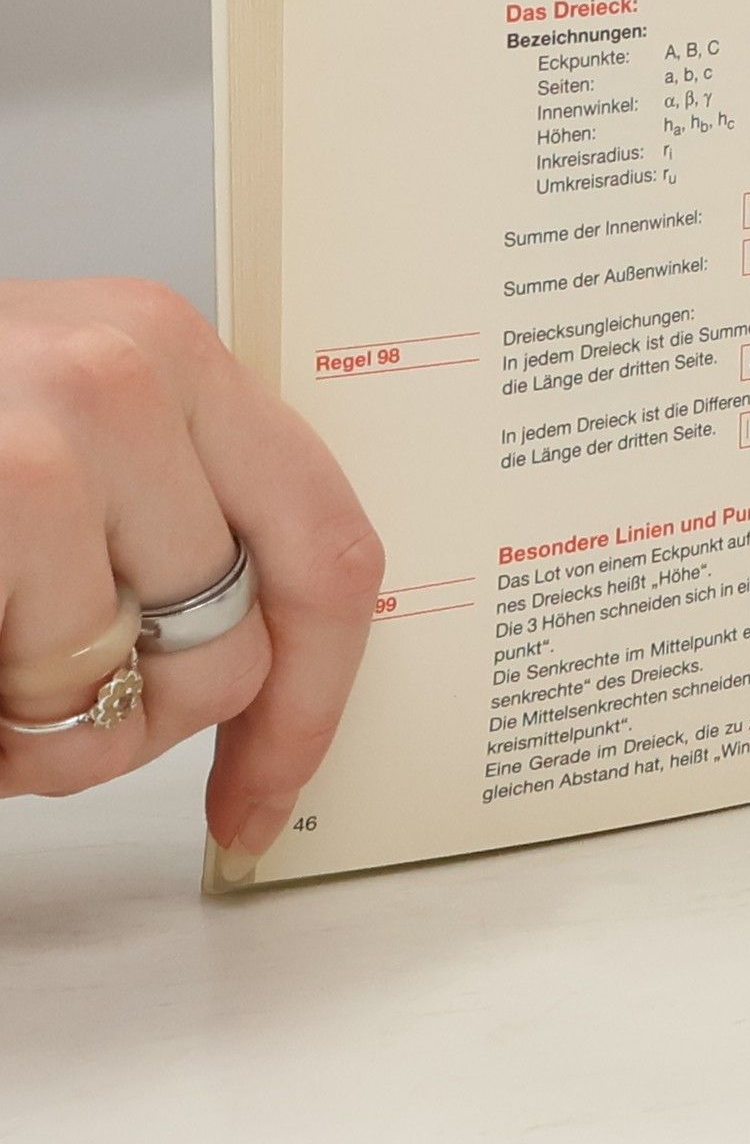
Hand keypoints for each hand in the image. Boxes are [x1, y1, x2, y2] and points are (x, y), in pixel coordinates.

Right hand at [0, 279, 382, 872]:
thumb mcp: (61, 431)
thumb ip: (168, 508)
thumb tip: (267, 668)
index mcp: (169, 352)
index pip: (325, 545)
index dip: (312, 699)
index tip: (268, 791)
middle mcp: (125, 374)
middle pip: (229, 647)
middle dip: (141, 731)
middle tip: (45, 726)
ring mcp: (43, 441)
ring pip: (114, 693)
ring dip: (32, 738)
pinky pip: (22, 706)